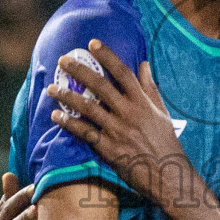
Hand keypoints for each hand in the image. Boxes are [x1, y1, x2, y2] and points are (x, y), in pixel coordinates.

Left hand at [48, 40, 200, 209]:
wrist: (167, 176)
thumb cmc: (165, 143)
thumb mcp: (162, 113)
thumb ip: (150, 88)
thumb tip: (144, 64)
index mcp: (142, 102)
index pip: (123, 73)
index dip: (108, 56)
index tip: (93, 43)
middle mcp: (129, 113)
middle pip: (101, 86)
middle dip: (80, 70)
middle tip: (63, 60)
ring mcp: (118, 130)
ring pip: (88, 108)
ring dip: (67, 96)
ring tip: (51, 88)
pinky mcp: (109, 149)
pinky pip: (84, 133)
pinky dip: (69, 124)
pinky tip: (56, 116)